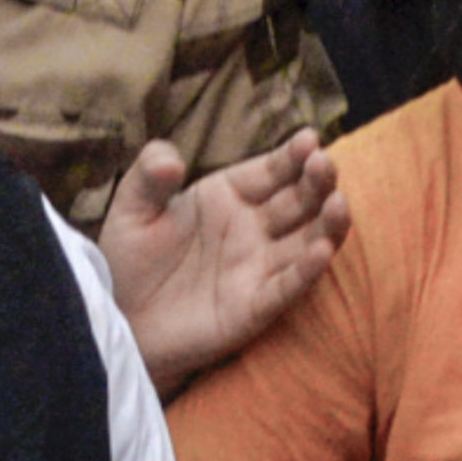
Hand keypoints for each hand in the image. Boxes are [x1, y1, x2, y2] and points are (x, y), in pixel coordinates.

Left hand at [100, 133, 347, 392]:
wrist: (122, 320)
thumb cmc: (130, 261)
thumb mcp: (130, 209)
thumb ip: (148, 176)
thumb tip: (171, 161)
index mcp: (228, 195)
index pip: (270, 170)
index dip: (291, 156)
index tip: (309, 139)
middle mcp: (253, 228)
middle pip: (298, 200)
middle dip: (316, 181)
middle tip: (325, 163)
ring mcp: (258, 267)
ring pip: (306, 241)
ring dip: (327, 224)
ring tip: (339, 203)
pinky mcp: (254, 307)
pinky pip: (287, 286)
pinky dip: (307, 270)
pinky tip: (323, 250)